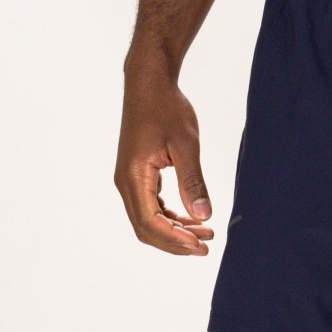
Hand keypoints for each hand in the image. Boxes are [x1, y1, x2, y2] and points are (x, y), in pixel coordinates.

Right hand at [114, 73, 215, 254]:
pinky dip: (170, 218)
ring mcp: (129, 180)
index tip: (201, 245)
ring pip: (147, 220)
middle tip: (206, 247)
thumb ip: (193, 181)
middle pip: (146, 228)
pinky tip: (192, 219)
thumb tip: (203, 216)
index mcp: (134, 175)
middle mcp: (125, 182)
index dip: (175, 239)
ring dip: (175, 231)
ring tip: (205, 234)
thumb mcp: (186, 144)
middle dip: (175, 242)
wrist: (148, 84)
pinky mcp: (136, 176)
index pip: (150, 222)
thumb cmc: (167, 108)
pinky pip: (150, 207)